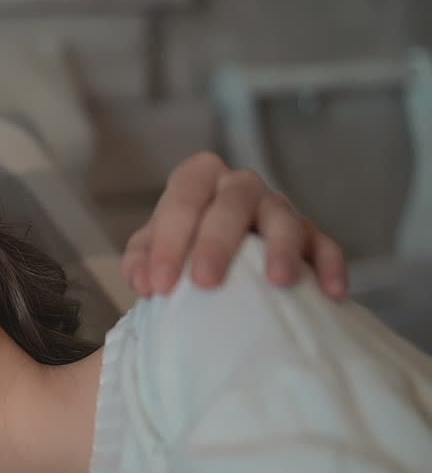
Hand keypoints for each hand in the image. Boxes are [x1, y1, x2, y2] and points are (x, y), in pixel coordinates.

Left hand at [122, 152, 347, 298]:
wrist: (217, 263)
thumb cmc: (180, 252)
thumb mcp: (151, 252)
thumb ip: (140, 262)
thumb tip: (145, 281)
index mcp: (198, 180)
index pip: (183, 198)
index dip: (169, 240)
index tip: (160, 286)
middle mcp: (240, 186)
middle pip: (233, 201)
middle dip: (217, 242)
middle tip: (205, 283)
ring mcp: (278, 208)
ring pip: (285, 218)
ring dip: (282, 248)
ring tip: (278, 281)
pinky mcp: (311, 236)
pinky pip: (326, 245)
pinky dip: (330, 266)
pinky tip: (332, 292)